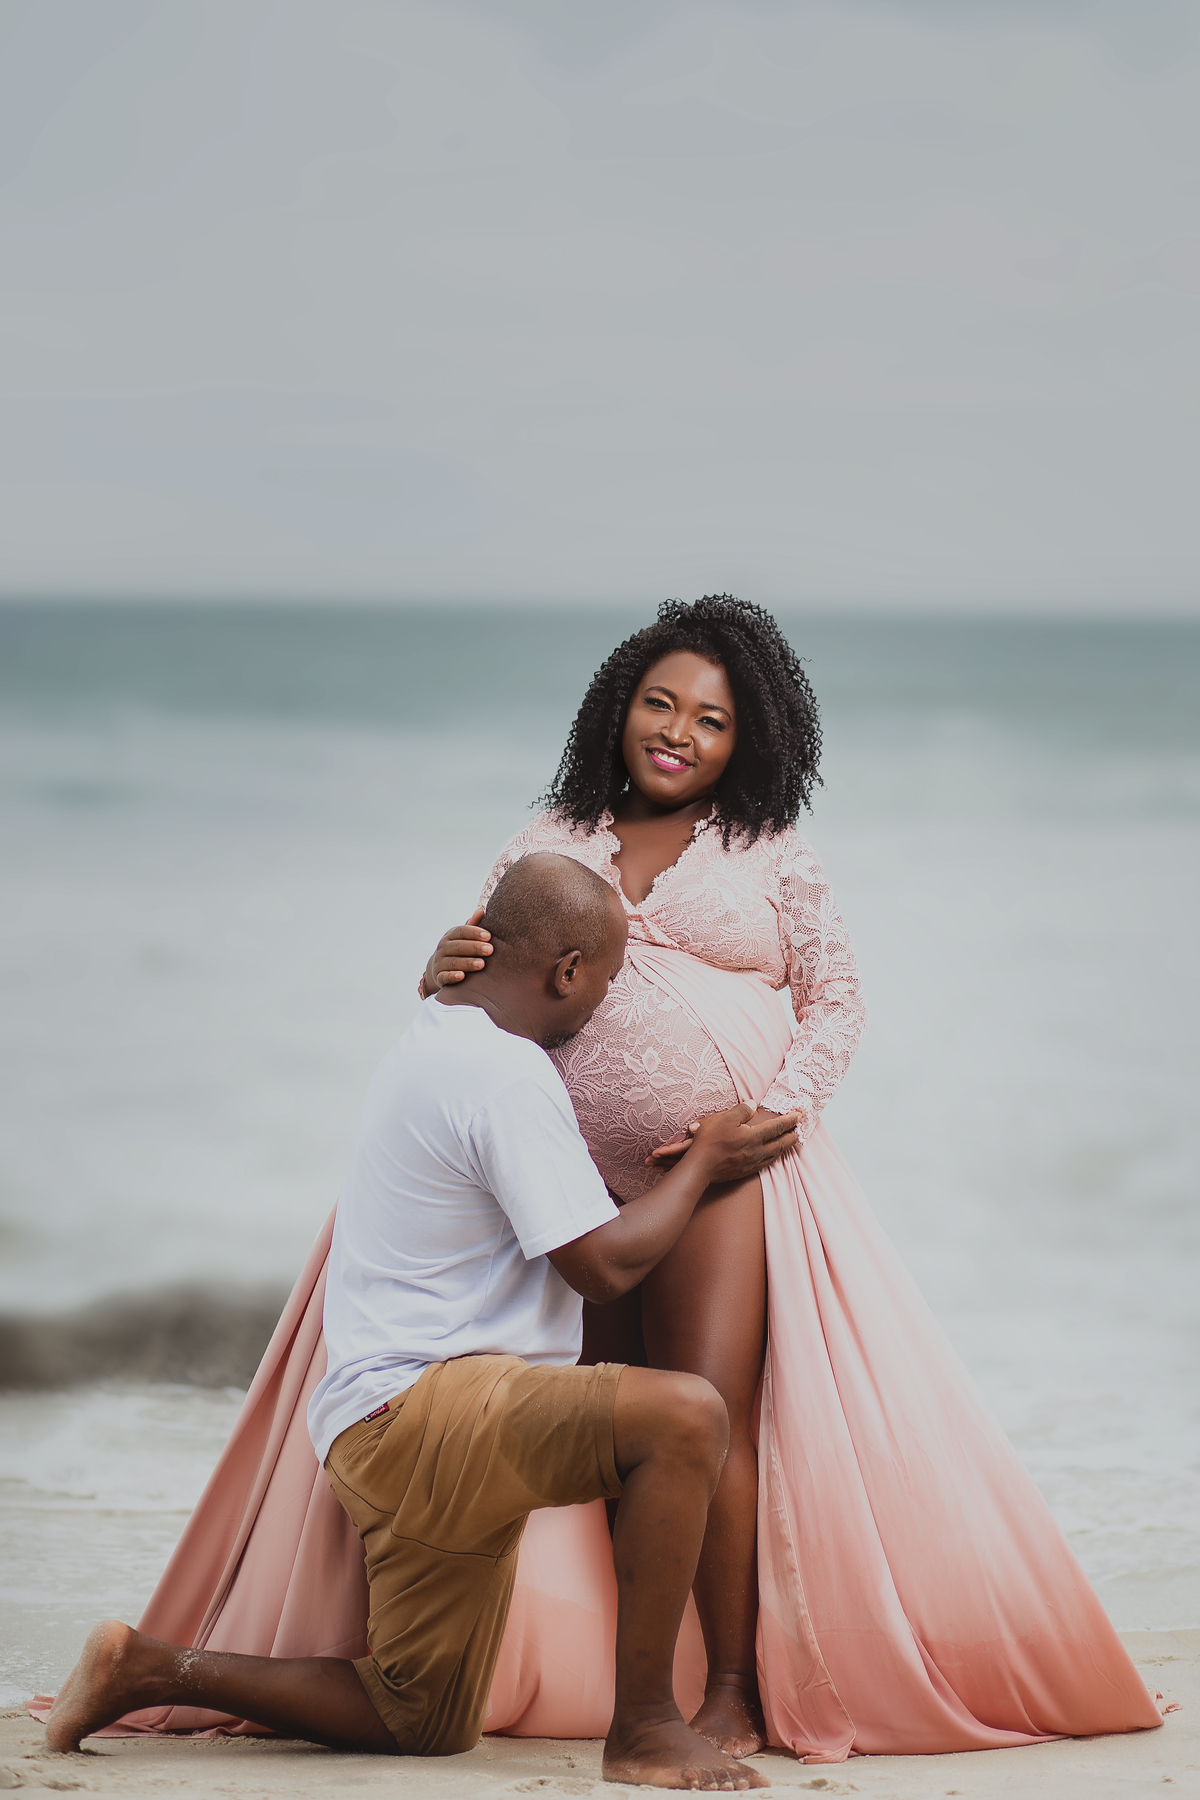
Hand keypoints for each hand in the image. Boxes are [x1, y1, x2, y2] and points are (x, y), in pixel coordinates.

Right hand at [423, 908, 492, 991]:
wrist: (438, 968)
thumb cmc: (459, 949)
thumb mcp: (464, 937)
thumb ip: (473, 925)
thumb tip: (482, 910)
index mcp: (450, 936)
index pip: (461, 931)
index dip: (474, 933)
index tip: (488, 936)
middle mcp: (443, 948)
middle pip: (458, 946)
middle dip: (474, 948)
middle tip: (490, 950)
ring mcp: (439, 962)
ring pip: (452, 962)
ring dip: (467, 963)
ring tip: (482, 964)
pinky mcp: (439, 977)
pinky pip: (444, 976)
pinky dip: (452, 976)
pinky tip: (462, 976)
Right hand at [646, 1104, 799, 1180]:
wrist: (700, 1167)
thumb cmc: (710, 1141)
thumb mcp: (725, 1118)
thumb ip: (741, 1111)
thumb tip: (753, 1105)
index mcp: (754, 1136)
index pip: (777, 1127)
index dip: (790, 1120)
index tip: (800, 1115)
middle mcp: (757, 1151)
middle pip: (780, 1143)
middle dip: (792, 1135)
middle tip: (801, 1130)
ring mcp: (752, 1163)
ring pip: (775, 1155)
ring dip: (785, 1147)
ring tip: (791, 1143)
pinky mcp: (745, 1171)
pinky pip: (766, 1164)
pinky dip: (774, 1158)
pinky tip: (772, 1157)